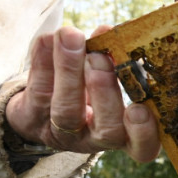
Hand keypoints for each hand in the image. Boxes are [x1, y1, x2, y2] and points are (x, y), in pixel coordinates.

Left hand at [5, 26, 160, 162]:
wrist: (42, 108)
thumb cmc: (90, 90)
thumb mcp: (110, 81)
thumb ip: (113, 58)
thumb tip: (108, 30)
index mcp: (125, 133)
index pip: (142, 147)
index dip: (144, 133)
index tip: (140, 109)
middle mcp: (95, 139)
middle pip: (105, 128)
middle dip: (104, 92)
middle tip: (100, 58)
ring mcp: (62, 132)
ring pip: (66, 110)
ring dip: (70, 71)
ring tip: (72, 38)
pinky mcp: (32, 118)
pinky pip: (38, 90)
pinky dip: (43, 60)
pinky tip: (49, 38)